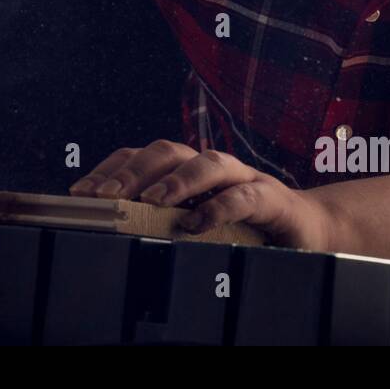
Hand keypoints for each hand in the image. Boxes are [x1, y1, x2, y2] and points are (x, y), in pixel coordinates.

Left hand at [69, 140, 335, 248]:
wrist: (308, 232)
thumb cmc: (245, 231)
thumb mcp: (196, 226)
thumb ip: (162, 224)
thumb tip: (111, 236)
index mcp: (187, 171)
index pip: (141, 157)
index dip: (110, 169)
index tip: (81, 192)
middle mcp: (212, 167)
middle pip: (167, 152)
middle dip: (133, 171)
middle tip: (106, 196)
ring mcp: (244, 178)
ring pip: (207, 163)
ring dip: (176, 179)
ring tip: (151, 199)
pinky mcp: (272, 199)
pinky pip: (244, 196)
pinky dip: (219, 207)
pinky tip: (197, 224)